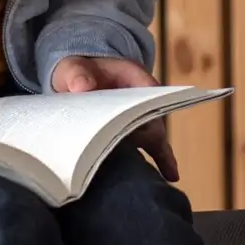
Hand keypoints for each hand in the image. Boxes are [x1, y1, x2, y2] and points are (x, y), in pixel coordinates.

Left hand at [49, 55, 178, 182]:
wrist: (77, 76)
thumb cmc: (78, 70)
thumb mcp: (74, 68)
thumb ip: (77, 75)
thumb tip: (82, 88)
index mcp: (132, 75)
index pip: (148, 90)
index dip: (146, 108)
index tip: (141, 127)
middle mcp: (142, 96)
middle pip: (153, 115)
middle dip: (154, 135)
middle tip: (149, 155)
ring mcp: (139, 113)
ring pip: (155, 131)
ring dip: (161, 150)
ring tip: (171, 174)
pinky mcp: (133, 128)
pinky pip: (150, 142)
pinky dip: (160, 157)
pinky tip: (170, 176)